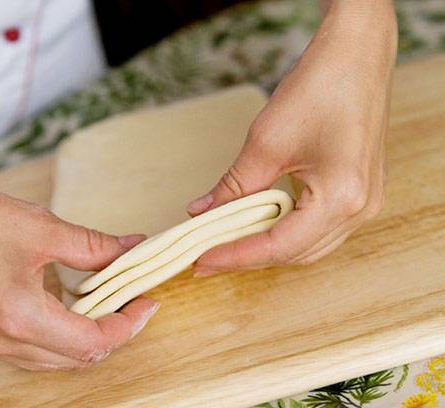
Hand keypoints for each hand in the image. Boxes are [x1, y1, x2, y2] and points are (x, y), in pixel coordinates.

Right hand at [0, 130, 157, 369]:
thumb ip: (94, 246)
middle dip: (110, 332)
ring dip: (81, 336)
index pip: (93, 342)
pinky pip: (24, 349)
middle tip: (128, 301)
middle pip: (75, 358)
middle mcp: (1, 342)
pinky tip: (59, 303)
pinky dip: (51, 333)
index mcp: (21, 318)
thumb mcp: (42, 227)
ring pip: (50, 358)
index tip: (145, 302)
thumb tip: (131, 249)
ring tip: (99, 301)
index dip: (128, 325)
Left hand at [187, 1, 397, 273]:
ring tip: (228, 242)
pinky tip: (259, 224)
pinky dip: (286, 231)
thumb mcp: (266, 142)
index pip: (278, 247)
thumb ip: (234, 186)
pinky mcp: (359, 193)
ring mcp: (364, 203)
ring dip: (267, 246)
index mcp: (341, 199)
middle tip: (208, 255)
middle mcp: (359, 209)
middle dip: (249, 255)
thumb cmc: (319, 89)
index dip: (236, 256)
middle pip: (295, 253)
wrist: (356, 57)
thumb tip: (202, 214)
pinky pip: (319, 228)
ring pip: (308, 246)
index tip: (201, 261)